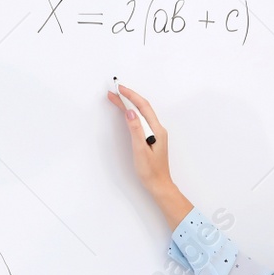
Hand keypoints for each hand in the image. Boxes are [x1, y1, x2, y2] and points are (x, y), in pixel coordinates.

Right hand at [107, 84, 192, 227]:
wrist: (159, 185)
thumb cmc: (151, 171)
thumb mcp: (140, 150)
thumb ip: (136, 130)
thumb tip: (130, 112)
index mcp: (157, 130)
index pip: (143, 107)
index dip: (131, 96)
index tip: (119, 89)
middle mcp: (157, 129)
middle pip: (142, 108)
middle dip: (128, 98)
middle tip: (114, 92)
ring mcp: (155, 134)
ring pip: (141, 114)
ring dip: (129, 105)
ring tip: (116, 99)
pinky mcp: (151, 139)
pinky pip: (141, 121)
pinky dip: (132, 114)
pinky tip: (126, 113)